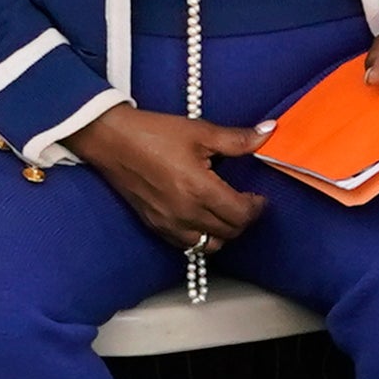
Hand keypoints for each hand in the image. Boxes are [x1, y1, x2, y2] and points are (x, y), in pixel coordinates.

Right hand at [67, 103, 270, 253]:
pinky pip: (187, 246)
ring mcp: (168, 223)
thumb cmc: (151, 133)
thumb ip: (237, 138)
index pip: (242, 214)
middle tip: (244, 202)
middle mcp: (185, 213)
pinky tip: (200, 219)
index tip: (258, 196)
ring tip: (223, 213)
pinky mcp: (155, 225)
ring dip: (223, 233)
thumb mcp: (198, 132)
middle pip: (230, 232)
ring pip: (210, 246)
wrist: (109, 139)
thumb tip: (269, 132)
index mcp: (200, 189)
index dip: (257, 207)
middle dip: (243, 218)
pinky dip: (200, 238)